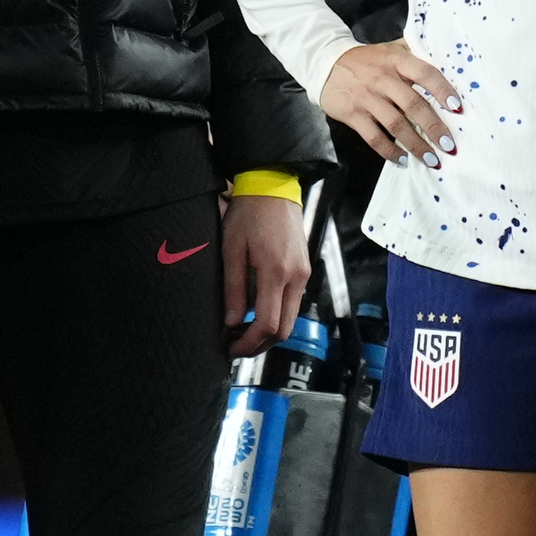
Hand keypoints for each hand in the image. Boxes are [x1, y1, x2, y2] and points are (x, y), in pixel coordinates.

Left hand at [220, 185, 308, 356]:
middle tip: (237, 346)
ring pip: (290, 318)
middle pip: (284, 329)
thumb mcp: (231, 249)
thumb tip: (232, 322)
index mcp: (276, 272)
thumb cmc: (249, 214)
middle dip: (260, 344)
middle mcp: (296, 277)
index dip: (250, 343)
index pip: (268, 323)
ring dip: (269, 332)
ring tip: (243, 331)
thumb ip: (233, 289)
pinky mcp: (304, 270)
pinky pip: (293, 303)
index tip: (232, 347)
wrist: (273, 187)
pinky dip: (277, 316)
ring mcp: (303, 274)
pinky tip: (257, 313)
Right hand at [316, 40, 461, 166]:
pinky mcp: (352, 114)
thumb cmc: (367, 60)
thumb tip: (448, 62)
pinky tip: (402, 160)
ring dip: (415, 144)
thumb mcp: (390, 49)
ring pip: (395, 124)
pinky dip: (389, 151)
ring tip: (431, 159)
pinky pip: (373, 137)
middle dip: (433, 127)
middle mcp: (383, 78)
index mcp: (396, 60)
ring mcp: (367, 97)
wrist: (326, 63)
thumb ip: (415, 52)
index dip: (442, 90)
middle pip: (412, 104)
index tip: (457, 108)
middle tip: (448, 145)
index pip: (425, 73)